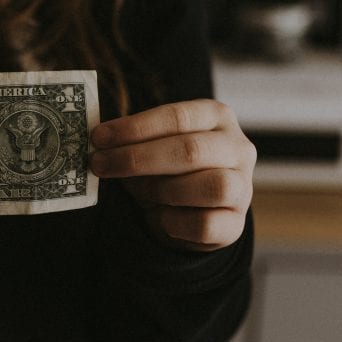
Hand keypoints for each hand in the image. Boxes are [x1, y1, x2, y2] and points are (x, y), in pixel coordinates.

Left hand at [90, 99, 255, 251]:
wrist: (188, 214)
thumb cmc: (166, 172)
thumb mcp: (150, 149)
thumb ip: (132, 143)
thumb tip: (99, 147)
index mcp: (216, 117)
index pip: (177, 116)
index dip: (135, 127)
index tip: (99, 137)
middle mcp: (237, 148)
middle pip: (191, 150)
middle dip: (137, 158)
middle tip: (100, 164)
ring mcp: (243, 187)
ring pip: (211, 186)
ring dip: (162, 189)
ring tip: (138, 192)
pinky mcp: (235, 225)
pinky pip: (206, 224)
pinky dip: (175, 222)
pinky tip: (160, 217)